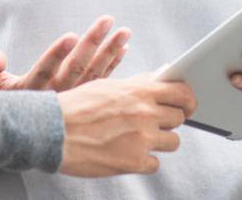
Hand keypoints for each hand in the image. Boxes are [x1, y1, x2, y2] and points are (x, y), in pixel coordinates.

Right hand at [0, 15, 129, 91]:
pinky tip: (123, 50)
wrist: (2, 129)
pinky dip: (111, 67)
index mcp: (28, 92)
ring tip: (124, 33)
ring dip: (108, 53)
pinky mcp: (78, 102)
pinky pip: (97, 83)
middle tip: (108, 20)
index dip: (56, 54)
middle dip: (92, 44)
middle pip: (74, 70)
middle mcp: (51, 99)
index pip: (43, 71)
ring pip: (91, 76)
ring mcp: (67, 102)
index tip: (71, 36)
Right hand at [57, 72, 196, 176]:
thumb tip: (157, 79)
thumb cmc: (76, 106)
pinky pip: (156, 163)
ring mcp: (142, 139)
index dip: (188, 99)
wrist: (53, 131)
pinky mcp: (134, 162)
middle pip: (179, 117)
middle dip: (169, 120)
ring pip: (173, 141)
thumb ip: (137, 84)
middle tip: (155, 122)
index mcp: (140, 91)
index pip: (182, 92)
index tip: (187, 104)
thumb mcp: (108, 86)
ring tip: (141, 139)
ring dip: (160, 141)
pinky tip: (130, 154)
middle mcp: (146, 113)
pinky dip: (145, 161)